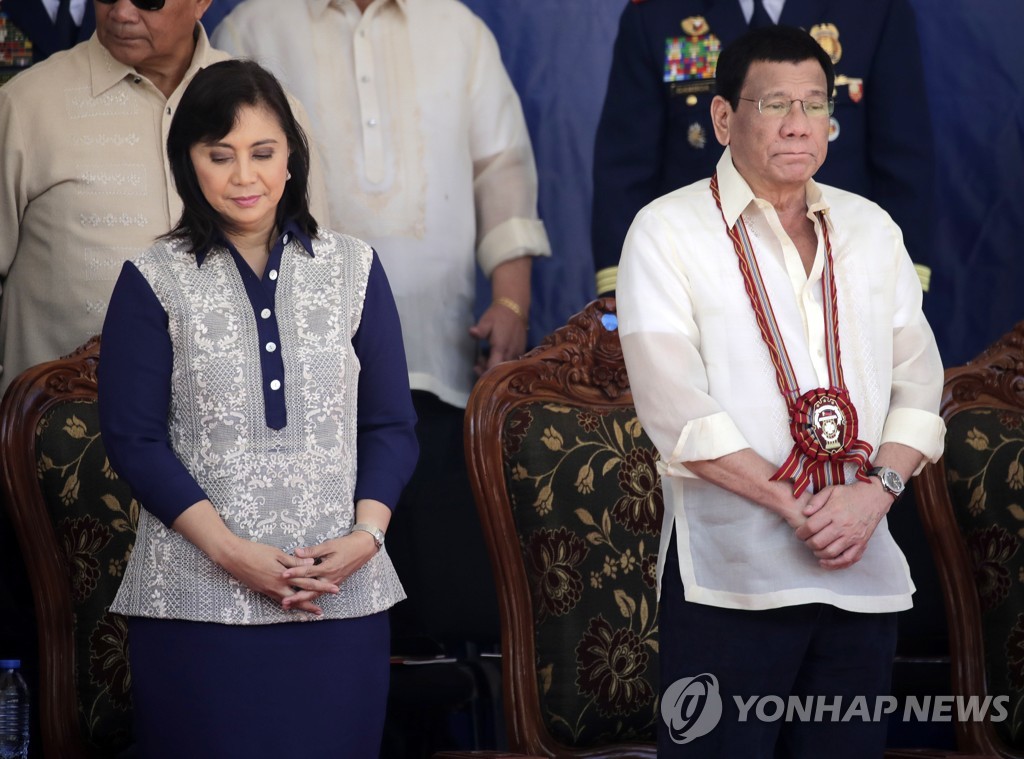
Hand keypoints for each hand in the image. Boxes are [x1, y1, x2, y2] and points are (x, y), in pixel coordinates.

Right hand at [220, 538, 338, 615]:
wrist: (233, 556)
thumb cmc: (255, 551)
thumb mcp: (277, 554)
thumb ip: (294, 561)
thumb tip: (311, 564)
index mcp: (283, 575)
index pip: (307, 582)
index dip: (322, 587)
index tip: (334, 590)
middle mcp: (277, 586)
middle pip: (299, 598)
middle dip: (311, 604)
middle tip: (322, 612)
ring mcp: (268, 590)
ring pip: (288, 601)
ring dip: (299, 606)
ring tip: (310, 611)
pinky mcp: (262, 590)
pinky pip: (277, 599)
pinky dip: (287, 603)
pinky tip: (291, 605)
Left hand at [280, 533, 378, 610]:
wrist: (363, 549)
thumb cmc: (345, 545)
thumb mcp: (329, 545)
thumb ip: (312, 551)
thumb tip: (296, 552)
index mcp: (328, 567)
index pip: (308, 572)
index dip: (295, 573)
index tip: (283, 574)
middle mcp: (330, 578)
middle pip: (311, 590)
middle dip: (297, 597)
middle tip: (284, 602)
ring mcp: (333, 582)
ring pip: (315, 594)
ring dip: (302, 600)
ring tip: (289, 605)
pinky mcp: (334, 583)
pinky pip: (321, 593)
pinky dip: (311, 598)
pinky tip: (302, 601)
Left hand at [468, 302, 526, 374]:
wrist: (515, 308)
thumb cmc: (498, 315)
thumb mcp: (486, 321)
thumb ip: (480, 330)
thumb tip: (472, 332)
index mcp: (501, 348)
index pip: (493, 367)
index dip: (484, 372)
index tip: (476, 367)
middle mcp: (511, 353)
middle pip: (500, 371)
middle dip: (488, 369)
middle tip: (478, 361)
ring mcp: (518, 352)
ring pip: (507, 368)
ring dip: (495, 366)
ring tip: (485, 357)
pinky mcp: (522, 351)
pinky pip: (512, 363)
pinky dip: (503, 363)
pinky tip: (496, 356)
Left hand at [795, 480, 892, 569]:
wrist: (874, 497)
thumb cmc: (850, 494)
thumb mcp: (831, 490)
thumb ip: (816, 501)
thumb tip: (804, 513)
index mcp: (833, 512)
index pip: (811, 527)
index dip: (800, 533)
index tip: (799, 533)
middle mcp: (843, 526)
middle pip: (818, 542)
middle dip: (808, 543)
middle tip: (806, 541)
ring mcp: (853, 536)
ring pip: (830, 552)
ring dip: (818, 554)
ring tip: (815, 548)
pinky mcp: (861, 544)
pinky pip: (847, 559)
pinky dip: (834, 564)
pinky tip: (825, 562)